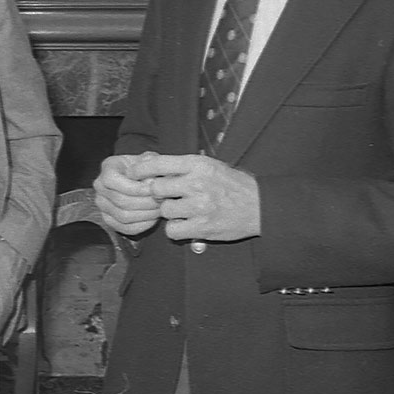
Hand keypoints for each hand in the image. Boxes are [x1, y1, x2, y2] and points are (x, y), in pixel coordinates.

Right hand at [93, 153, 163, 235]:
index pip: (112, 180)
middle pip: (120, 200)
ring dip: (146, 214)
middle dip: (145, 202)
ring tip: (160, 208)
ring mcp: (103, 205)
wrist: (141, 179)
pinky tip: (154, 217)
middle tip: (162, 200)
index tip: (153, 189)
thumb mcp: (149, 159)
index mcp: (108, 167)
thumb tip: (153, 180)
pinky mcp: (109, 220)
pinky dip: (143, 225)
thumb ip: (152, 163)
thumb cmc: (145, 169)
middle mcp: (100, 186)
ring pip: (123, 216)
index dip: (134, 187)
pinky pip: (126, 228)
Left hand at [140, 154, 259, 241]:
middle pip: (156, 189)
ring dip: (169, 212)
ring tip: (183, 210)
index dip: (141, 169)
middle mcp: (196, 184)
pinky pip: (172, 230)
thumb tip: (149, 164)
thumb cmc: (232, 184)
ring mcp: (199, 207)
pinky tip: (186, 224)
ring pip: (164, 211)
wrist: (260, 207)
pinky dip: (176, 230)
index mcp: (198, 164)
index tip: (133, 174)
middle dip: (158, 194)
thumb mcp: (209, 166)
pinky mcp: (202, 227)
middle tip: (167, 197)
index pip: (158, 163)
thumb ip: (182, 166)